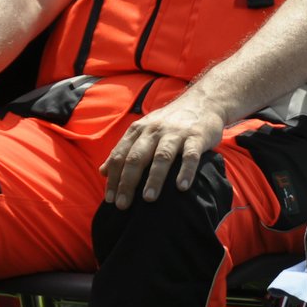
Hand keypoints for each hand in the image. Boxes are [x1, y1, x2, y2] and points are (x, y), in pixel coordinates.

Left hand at [100, 95, 226, 209]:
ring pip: (161, 156)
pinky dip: (186, 171)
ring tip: (148, 199)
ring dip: (154, 178)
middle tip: (123, 205)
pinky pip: (190, 155)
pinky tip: (181, 188)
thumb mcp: (144, 130)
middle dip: (127, 182)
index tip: (110, 199)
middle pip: (136, 157)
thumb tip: (103, 172)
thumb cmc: (170, 122)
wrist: (203, 101)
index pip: (120, 156)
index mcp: (139, 130)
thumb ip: (124, 149)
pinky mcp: (197, 136)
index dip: (114, 178)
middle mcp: (155, 130)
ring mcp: (176, 133)